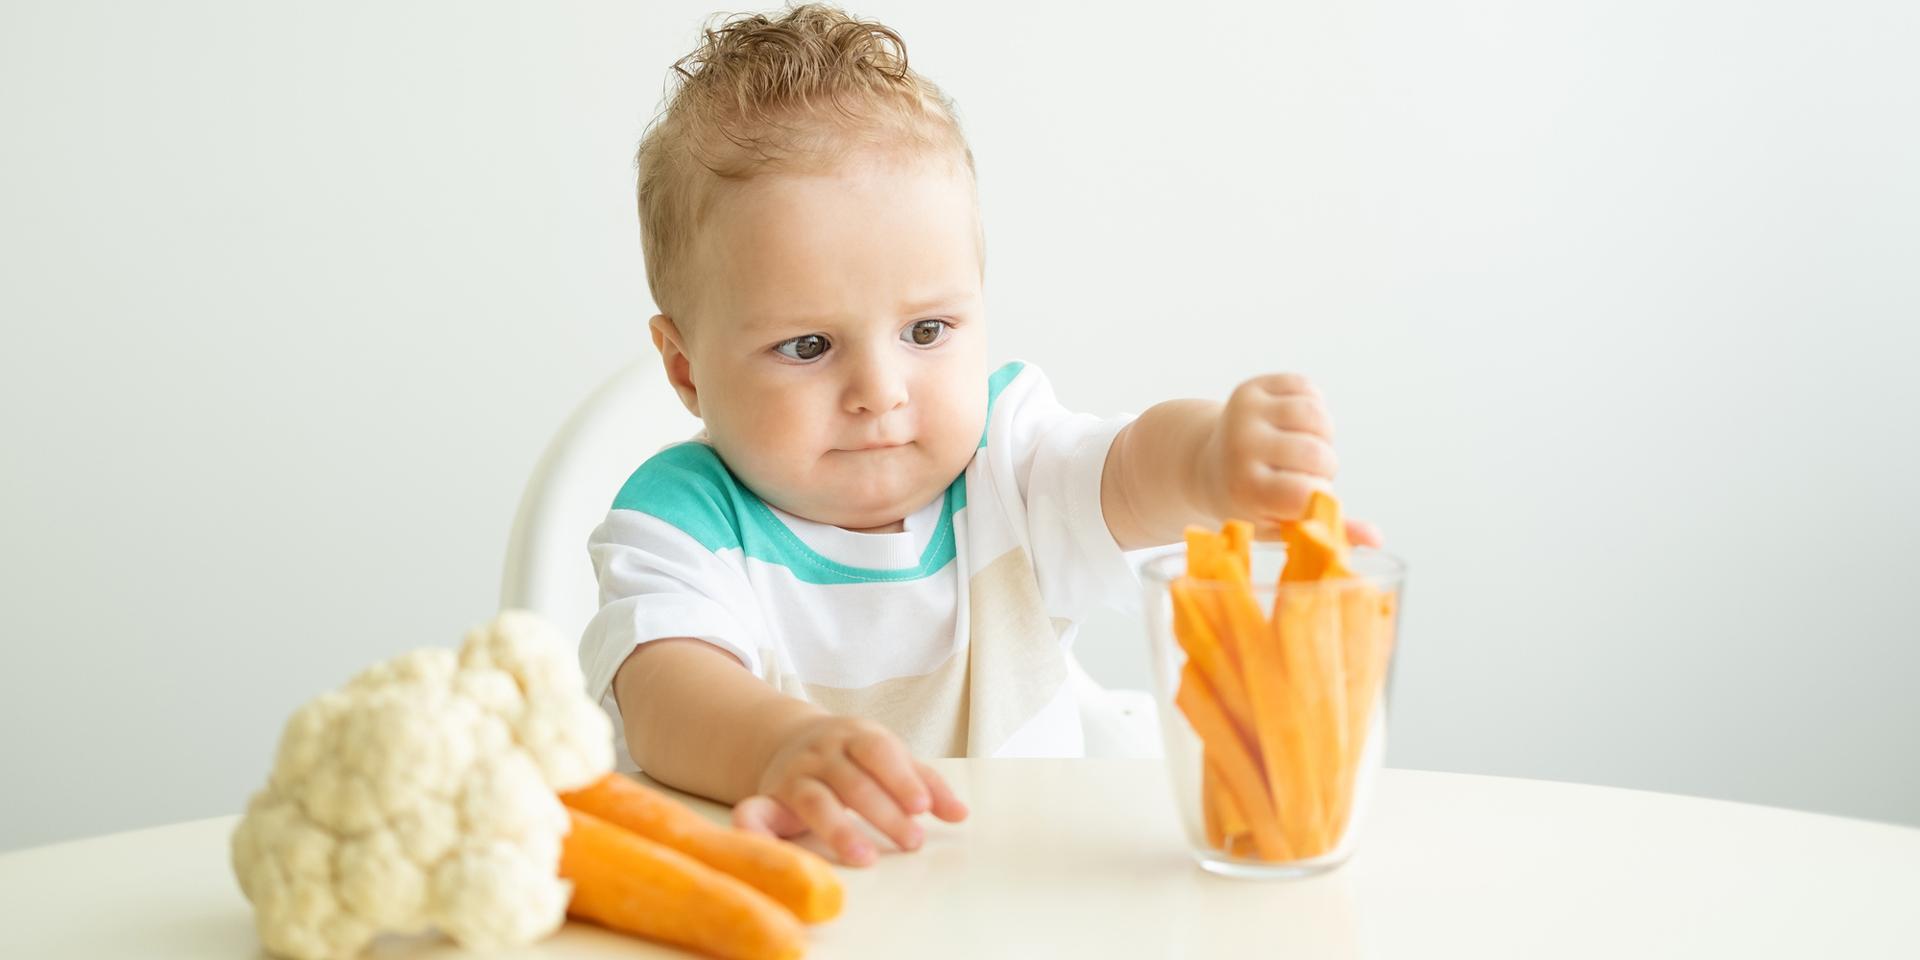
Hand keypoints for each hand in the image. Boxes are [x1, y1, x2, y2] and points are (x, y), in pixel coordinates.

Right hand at [732, 715, 968, 866]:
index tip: (923, 808)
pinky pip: (755, 812)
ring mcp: (793, 775)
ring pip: (814, 800)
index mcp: (856, 736)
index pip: (880, 753)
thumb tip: (960, 815)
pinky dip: (753, 828)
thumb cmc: (852, 756)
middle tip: (912, 841)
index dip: (901, 778)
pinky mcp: (766, 799)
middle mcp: (822, 753)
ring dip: (838, 829)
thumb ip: (924, 783)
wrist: (787, 739)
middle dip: (883, 812)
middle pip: (853, 781)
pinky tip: (757, 841)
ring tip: (865, 857)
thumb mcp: (889, 757)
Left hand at [1199, 374, 1383, 545]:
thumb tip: (1377, 538)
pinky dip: (1314, 407)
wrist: (1208, 465)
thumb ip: (1329, 531)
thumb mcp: (1282, 526)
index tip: (1305, 497)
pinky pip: (1307, 389)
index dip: (1320, 494)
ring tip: (1304, 448)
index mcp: (1246, 488)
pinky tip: (1296, 425)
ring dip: (1323, 435)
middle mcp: (1241, 447)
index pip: (1307, 492)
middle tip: (1305, 473)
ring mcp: (1243, 413)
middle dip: (1325, 466)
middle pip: (1317, 453)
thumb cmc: (1254, 504)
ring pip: (1316, 415)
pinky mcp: (1250, 387)